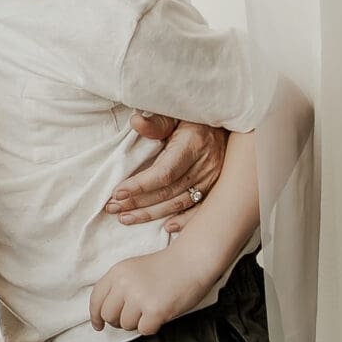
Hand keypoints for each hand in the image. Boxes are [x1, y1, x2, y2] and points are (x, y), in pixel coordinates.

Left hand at [89, 243, 215, 337]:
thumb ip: (118, 286)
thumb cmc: (166, 267)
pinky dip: (152, 326)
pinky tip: (159, 314)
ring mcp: (139, 297)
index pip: (96, 298)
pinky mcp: (155, 310)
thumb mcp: (134, 268)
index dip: (95, 315)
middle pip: (109, 315)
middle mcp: (125, 284)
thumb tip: (105, 314)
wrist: (192, 261)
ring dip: (138, 323)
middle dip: (119, 321)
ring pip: (126, 325)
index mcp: (118, 272)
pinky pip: (144, 330)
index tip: (99, 325)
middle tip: (133, 317)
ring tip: (150, 310)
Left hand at [107, 117, 227, 226]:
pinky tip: (166, 228)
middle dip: (137, 202)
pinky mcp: (217, 187)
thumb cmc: (195, 117)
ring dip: (151, 214)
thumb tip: (135, 121)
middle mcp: (206, 165)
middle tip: (112, 208)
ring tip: (126, 217)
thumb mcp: (176, 114)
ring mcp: (213, 178)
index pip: (163, 173)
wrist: (229, 121)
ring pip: (179, 203)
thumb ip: (156, 122)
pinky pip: (200, 209)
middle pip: (168, 192)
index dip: (140, 186)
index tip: (117, 192)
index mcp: (193, 145)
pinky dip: (184, 221)